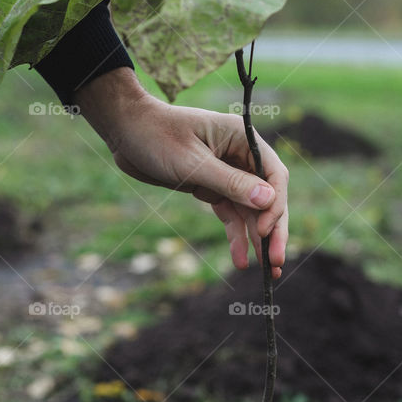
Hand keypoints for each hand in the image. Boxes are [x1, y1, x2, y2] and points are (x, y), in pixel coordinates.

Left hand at [75, 68, 288, 277]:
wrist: (125, 130)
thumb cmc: (157, 136)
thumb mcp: (193, 164)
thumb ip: (231, 183)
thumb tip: (268, 200)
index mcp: (243, 138)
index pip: (273, 174)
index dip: (274, 205)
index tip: (264, 231)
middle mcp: (240, 154)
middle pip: (266, 196)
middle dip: (272, 229)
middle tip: (276, 262)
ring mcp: (226, 171)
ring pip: (249, 209)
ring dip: (256, 238)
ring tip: (266, 271)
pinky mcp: (210, 186)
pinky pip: (229, 213)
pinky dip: (235, 235)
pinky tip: (240, 258)